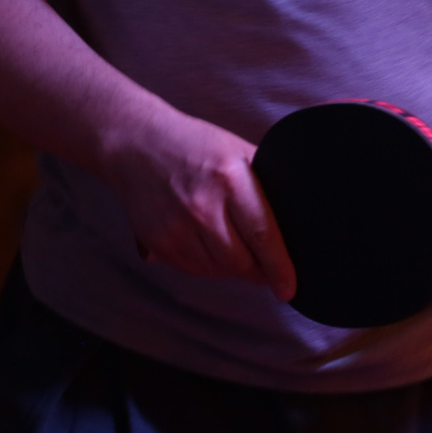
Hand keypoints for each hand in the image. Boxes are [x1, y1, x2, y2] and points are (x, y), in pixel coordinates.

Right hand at [98, 110, 296, 300]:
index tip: (289, 287)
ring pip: (218, 271)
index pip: (262, 234)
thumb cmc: (195, 146)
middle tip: (268, 267)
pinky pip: (194, 271)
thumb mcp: (238, 151)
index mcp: (230, 179)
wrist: (136, 144)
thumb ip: (264, 183)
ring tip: (237, 248)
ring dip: (233, 268)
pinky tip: (212, 247)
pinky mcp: (158, 243)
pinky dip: (209, 267)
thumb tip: (295, 218)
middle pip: (241, 261)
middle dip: (259, 270)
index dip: (279, 267)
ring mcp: (177, 228)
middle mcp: (203, 206)